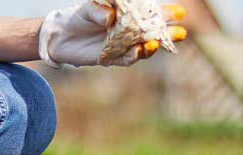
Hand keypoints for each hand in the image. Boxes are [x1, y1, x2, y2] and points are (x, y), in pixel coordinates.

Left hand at [38, 0, 186, 67]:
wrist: (61, 36)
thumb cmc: (79, 17)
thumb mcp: (89, 8)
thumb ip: (100, 11)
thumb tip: (111, 18)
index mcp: (128, 16)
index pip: (150, 14)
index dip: (165, 14)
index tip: (179, 12)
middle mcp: (129, 32)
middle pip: (153, 33)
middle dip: (167, 34)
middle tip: (181, 33)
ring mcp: (122, 46)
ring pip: (143, 48)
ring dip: (152, 47)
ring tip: (156, 43)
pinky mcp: (112, 58)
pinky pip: (126, 58)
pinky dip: (133, 55)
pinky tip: (139, 50)